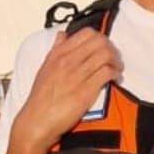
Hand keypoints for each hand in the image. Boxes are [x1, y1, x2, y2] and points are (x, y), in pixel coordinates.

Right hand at [12, 29, 121, 153]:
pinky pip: (106, 73)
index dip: (101, 38)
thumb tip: (62, 35)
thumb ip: (56, 50)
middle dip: (112, 49)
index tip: (104, 47)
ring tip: (116, 69)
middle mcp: (68, 61)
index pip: (87, 33)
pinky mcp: (85, 90)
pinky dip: (115, 74)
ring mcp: (77, 75)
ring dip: (116, 61)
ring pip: (105, 55)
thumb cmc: (40, 99)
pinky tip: (114, 79)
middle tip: (114, 59)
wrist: (37, 121)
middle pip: (100, 41)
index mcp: (58, 54)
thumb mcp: (45, 68)